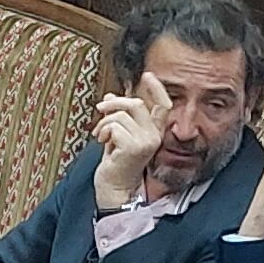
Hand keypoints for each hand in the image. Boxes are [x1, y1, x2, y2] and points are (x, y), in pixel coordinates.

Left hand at [87, 91, 167, 212]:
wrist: (114, 188)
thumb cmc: (116, 163)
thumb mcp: (116, 134)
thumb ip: (118, 115)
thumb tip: (111, 96)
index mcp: (153, 131)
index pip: (163, 105)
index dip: (157, 88)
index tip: (147, 75)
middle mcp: (154, 136)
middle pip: (136, 104)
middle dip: (114, 105)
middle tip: (100, 110)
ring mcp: (147, 142)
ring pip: (121, 115)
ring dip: (104, 123)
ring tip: (100, 136)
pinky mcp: (135, 148)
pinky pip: (114, 126)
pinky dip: (103, 132)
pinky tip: (102, 143)